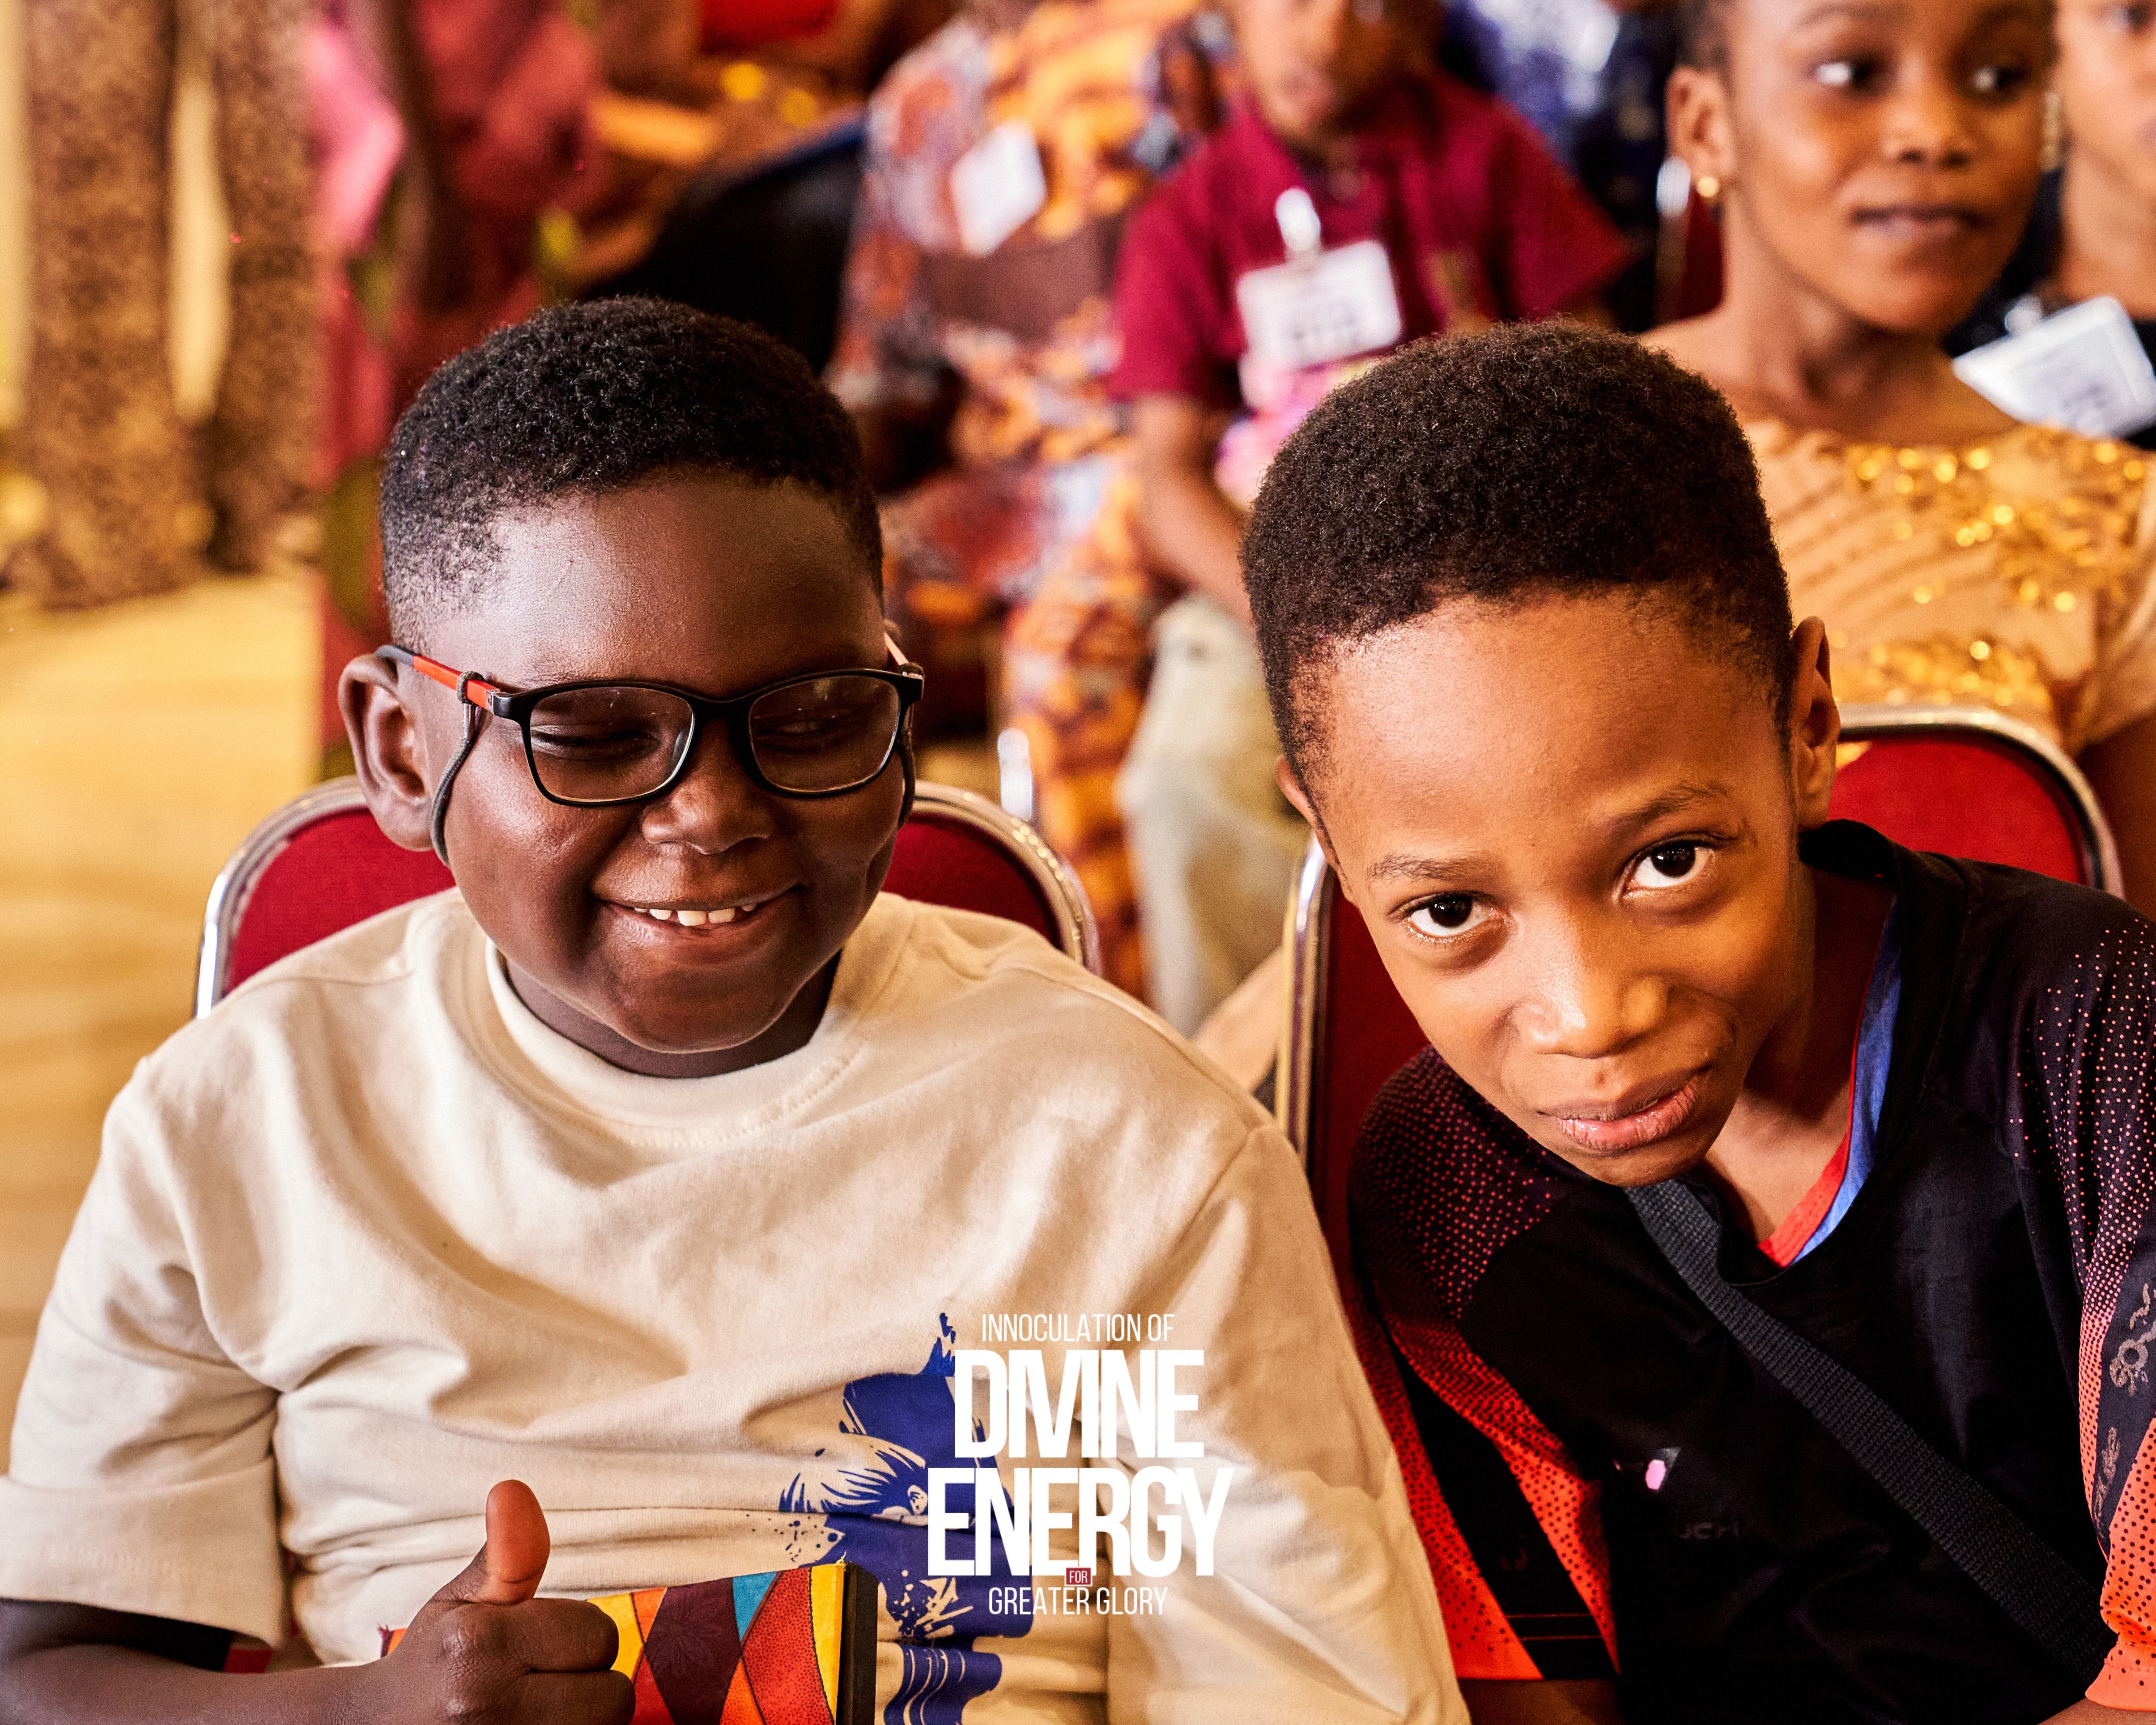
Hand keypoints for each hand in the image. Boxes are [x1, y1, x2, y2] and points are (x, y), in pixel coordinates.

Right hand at [362, 1480, 633, 1723]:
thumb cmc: (433, 1660)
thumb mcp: (462, 1600)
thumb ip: (509, 1552)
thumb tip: (513, 1488)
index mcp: (480, 1645)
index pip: (600, 1635)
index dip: (577, 1636)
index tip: (538, 1644)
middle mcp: (486, 1706)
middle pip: (612, 1696)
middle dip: (586, 1684)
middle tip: (540, 1682)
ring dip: (581, 1719)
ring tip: (538, 1709)